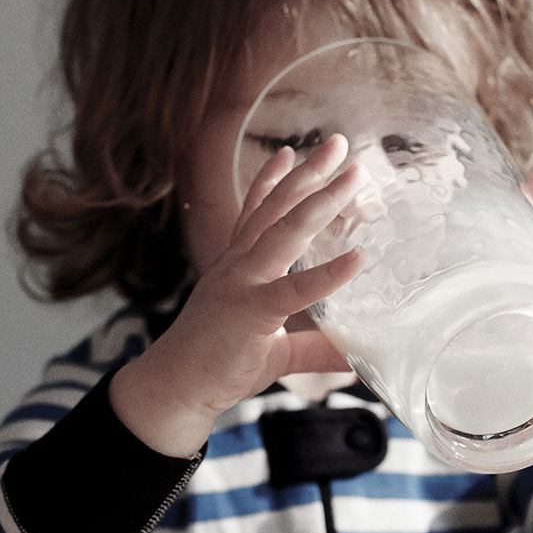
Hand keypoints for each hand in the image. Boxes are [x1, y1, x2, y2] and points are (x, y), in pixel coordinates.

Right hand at [109, 135, 365, 457]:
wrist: (174, 389)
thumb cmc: (218, 365)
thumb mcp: (276, 352)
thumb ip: (316, 348)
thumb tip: (357, 357)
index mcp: (237, 268)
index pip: (256, 214)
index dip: (273, 181)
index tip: (291, 153)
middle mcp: (238, 266)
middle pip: (278, 208)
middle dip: (309, 173)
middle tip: (339, 143)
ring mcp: (242, 284)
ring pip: (286, 232)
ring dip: (321, 200)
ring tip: (353, 177)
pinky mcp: (251, 312)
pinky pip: (295, 289)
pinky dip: (328, 274)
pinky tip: (358, 258)